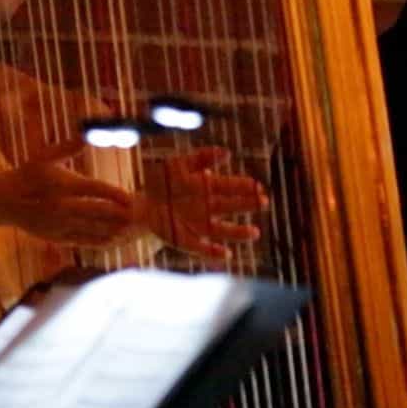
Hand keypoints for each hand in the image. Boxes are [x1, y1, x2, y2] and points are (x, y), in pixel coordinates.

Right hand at [2, 138, 134, 246]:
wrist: (4, 201)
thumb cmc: (28, 174)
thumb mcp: (44, 157)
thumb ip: (67, 147)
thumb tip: (85, 133)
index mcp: (62, 185)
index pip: (94, 190)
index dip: (115, 194)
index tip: (132, 198)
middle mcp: (62, 207)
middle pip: (98, 212)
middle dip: (121, 214)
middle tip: (141, 215)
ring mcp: (60, 225)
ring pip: (93, 229)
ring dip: (116, 229)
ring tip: (134, 229)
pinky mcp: (57, 238)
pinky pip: (84, 241)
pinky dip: (101, 241)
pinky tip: (115, 239)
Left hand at [136, 147, 267, 261]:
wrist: (142, 204)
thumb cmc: (163, 181)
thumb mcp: (178, 164)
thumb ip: (200, 157)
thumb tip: (226, 152)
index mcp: (206, 187)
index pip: (228, 186)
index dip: (243, 186)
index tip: (258, 186)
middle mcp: (206, 207)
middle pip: (230, 206)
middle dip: (247, 204)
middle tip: (264, 202)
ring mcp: (198, 225)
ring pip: (221, 229)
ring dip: (237, 232)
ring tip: (254, 233)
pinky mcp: (186, 239)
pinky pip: (201, 247)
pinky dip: (213, 252)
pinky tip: (227, 255)